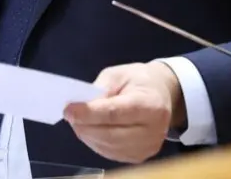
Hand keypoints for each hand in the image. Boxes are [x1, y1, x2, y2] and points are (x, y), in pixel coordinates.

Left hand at [64, 61, 183, 163]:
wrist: (163, 95)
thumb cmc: (139, 81)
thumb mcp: (119, 74)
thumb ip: (101, 90)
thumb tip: (80, 106)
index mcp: (151, 105)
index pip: (115, 113)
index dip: (89, 113)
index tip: (68, 109)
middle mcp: (153, 131)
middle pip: (110, 134)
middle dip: (85, 126)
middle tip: (69, 115)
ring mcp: (148, 147)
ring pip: (108, 147)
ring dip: (88, 135)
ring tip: (79, 121)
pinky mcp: (140, 156)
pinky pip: (110, 153)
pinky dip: (96, 142)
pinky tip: (91, 130)